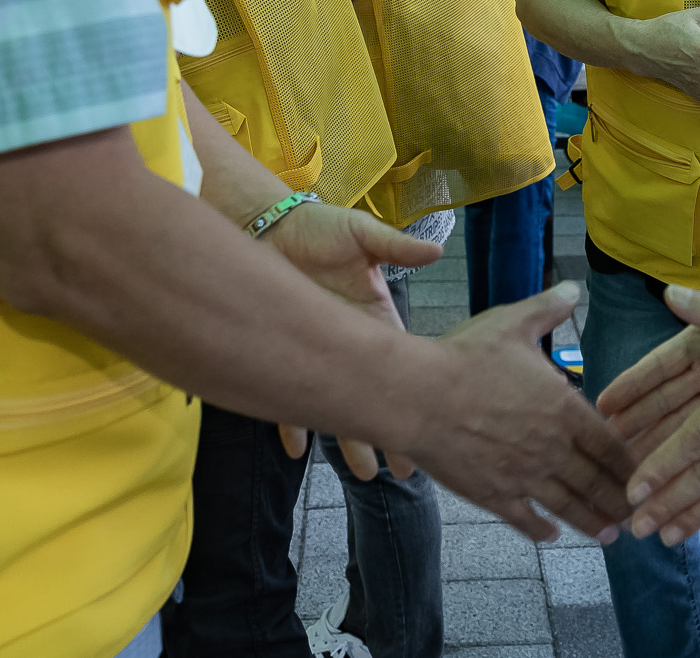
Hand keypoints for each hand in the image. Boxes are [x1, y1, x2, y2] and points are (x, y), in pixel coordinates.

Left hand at [263, 202, 439, 479]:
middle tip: (403, 472)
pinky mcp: (280, 350)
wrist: (265, 226)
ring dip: (347, 438)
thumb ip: (395, 246)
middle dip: (387, 433)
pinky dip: (290, 423)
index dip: (416, 396)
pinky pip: (285, 396)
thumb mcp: (360, 234)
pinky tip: (296, 449)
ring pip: (334, 405)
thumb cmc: (317, 227)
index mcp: (375, 318)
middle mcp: (348, 341)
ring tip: (361, 473)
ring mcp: (314, 351)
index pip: (400, 365)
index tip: (431, 426)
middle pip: (371, 398)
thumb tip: (435, 250)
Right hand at [406, 282, 636, 541]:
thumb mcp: (513, 323)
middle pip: (596, 482)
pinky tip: (552, 535)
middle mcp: (553, 449)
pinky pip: (526, 519)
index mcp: (565, 410)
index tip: (643, 475)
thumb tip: (572, 286)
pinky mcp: (494, 495)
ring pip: (568, 505)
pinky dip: (543, 530)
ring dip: (592, 522)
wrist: (419, 396)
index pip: (609, 444)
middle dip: (618, 500)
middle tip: (634, 516)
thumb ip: (548, 308)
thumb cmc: (466, 356)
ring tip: (608, 534)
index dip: (628, 463)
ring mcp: (525, 476)